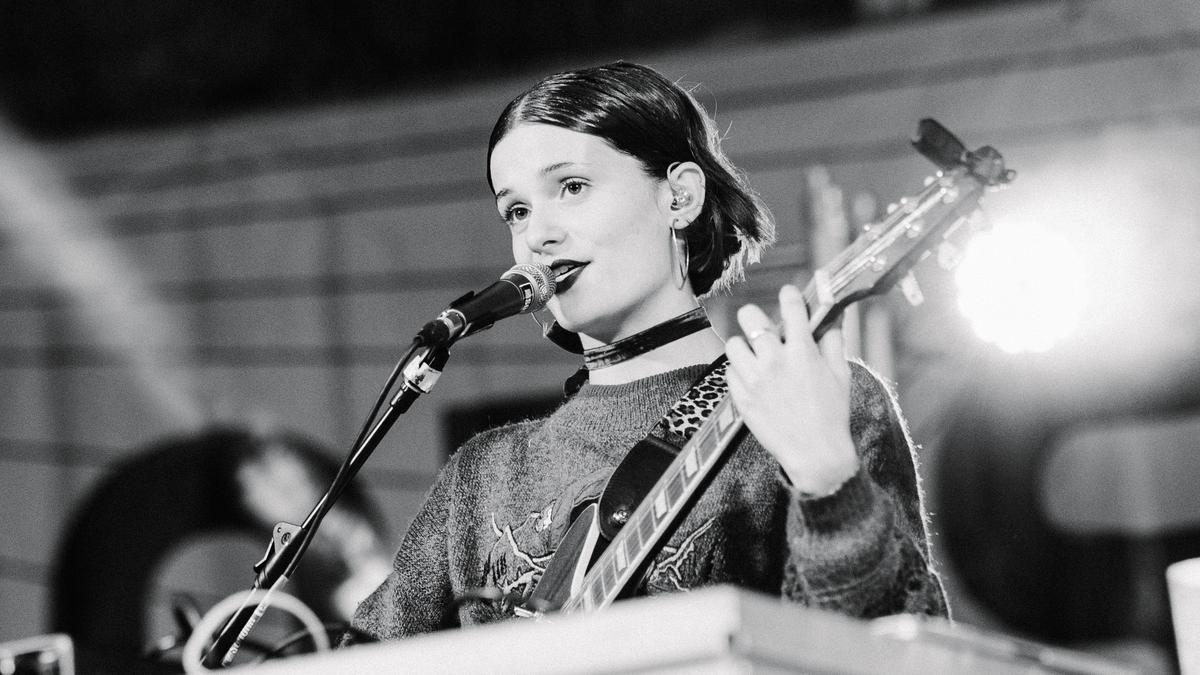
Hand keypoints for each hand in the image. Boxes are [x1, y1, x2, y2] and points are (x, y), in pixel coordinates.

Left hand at [725, 283, 857, 495]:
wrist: (815, 453)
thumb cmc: (833, 414)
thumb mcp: (841, 374)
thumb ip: (834, 342)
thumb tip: (834, 319)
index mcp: (802, 351)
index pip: (791, 306)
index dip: (789, 295)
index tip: (789, 295)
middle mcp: (774, 361)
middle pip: (750, 317)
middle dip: (756, 317)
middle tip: (764, 328)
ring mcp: (754, 379)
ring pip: (734, 344)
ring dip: (745, 347)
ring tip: (756, 357)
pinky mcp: (741, 397)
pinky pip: (730, 372)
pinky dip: (740, 372)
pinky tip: (754, 380)